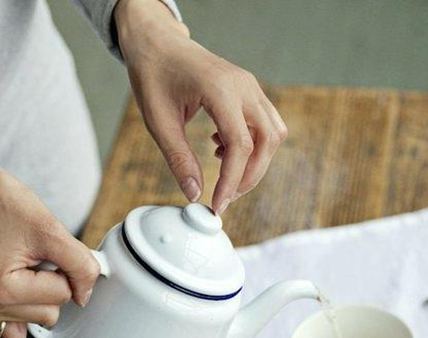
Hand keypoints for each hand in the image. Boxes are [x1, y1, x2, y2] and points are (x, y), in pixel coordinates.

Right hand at [0, 154, 99, 337]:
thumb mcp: (46, 226)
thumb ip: (78, 263)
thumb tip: (86, 293)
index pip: (62, 294)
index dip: (62, 268)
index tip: (45, 249)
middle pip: (48, 314)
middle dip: (48, 283)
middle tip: (30, 255)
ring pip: (34, 320)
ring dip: (34, 294)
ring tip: (16, 265)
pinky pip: (10, 332)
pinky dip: (20, 312)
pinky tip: (15, 287)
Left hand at [115, 0, 287, 214]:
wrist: (157, 42)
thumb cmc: (154, 75)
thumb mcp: (158, 121)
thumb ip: (179, 159)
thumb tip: (194, 195)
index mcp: (220, 89)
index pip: (241, 145)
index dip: (232, 181)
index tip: (218, 205)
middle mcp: (243, 85)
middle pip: (267, 141)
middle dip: (250, 176)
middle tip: (226, 196)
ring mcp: (250, 86)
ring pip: (273, 134)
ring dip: (256, 162)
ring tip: (226, 172)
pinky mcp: (250, 91)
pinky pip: (267, 125)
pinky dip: (254, 146)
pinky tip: (223, 149)